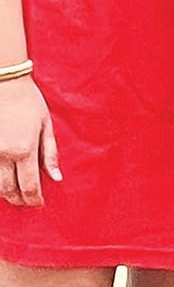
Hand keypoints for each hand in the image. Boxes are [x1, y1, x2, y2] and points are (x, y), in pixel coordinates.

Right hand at [0, 77, 59, 207]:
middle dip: (18, 199)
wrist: (3, 83)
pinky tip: (0, 181)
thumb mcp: (46, 125)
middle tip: (26, 203)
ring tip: (13, 195)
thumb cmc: (28, 102)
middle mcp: (3, 154)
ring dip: (4, 193)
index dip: (34, 199)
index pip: (30, 185)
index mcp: (25, 150)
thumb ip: (50, 154)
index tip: (38, 204)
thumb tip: (56, 178)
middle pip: (9, 189)